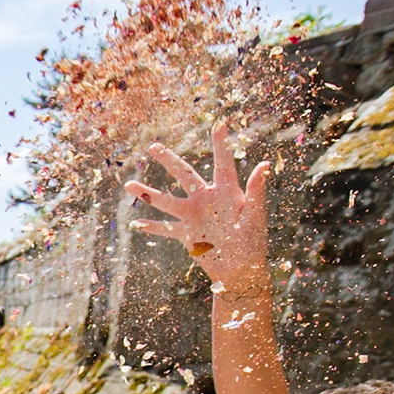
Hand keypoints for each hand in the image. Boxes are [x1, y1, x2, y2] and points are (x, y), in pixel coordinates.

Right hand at [126, 121, 271, 290]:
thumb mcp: (255, 216)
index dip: (220, 145)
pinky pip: (166, 228)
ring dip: (148, 193)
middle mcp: (206, 199)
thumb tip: (264, 164)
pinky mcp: (186, 233)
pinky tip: (136, 224)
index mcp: (227, 192)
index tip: (220, 124)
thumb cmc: (252, 242)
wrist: (240, 269)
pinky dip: (152, 227)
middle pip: (184, 175)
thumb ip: (256, 190)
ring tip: (129, 184)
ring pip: (166, 201)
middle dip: (168, 161)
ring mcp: (193, 216)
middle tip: (153, 147)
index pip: (222, 164)